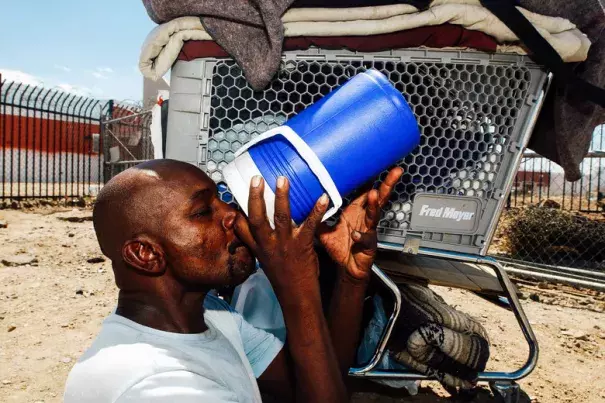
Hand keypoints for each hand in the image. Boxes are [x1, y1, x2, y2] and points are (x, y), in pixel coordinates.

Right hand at [234, 175, 328, 294]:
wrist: (297, 297)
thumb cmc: (285, 279)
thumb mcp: (267, 261)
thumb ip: (264, 244)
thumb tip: (265, 228)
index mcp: (259, 248)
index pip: (241, 228)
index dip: (236, 211)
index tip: (235, 193)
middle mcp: (269, 245)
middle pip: (257, 218)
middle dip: (255, 197)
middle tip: (256, 179)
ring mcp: (285, 245)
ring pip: (281, 217)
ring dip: (282, 197)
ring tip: (282, 180)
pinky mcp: (302, 246)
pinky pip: (309, 225)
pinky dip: (317, 210)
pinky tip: (323, 198)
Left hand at [318, 168, 402, 281]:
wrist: (346, 268)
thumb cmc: (340, 247)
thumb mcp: (323, 230)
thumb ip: (316, 216)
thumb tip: (302, 204)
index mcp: (355, 211)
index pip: (364, 191)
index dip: (369, 179)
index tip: (374, 163)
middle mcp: (364, 218)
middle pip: (378, 198)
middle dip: (387, 185)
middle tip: (395, 171)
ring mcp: (368, 230)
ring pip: (375, 215)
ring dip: (375, 205)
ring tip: (375, 194)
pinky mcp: (368, 245)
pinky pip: (365, 239)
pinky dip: (361, 237)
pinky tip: (357, 235)